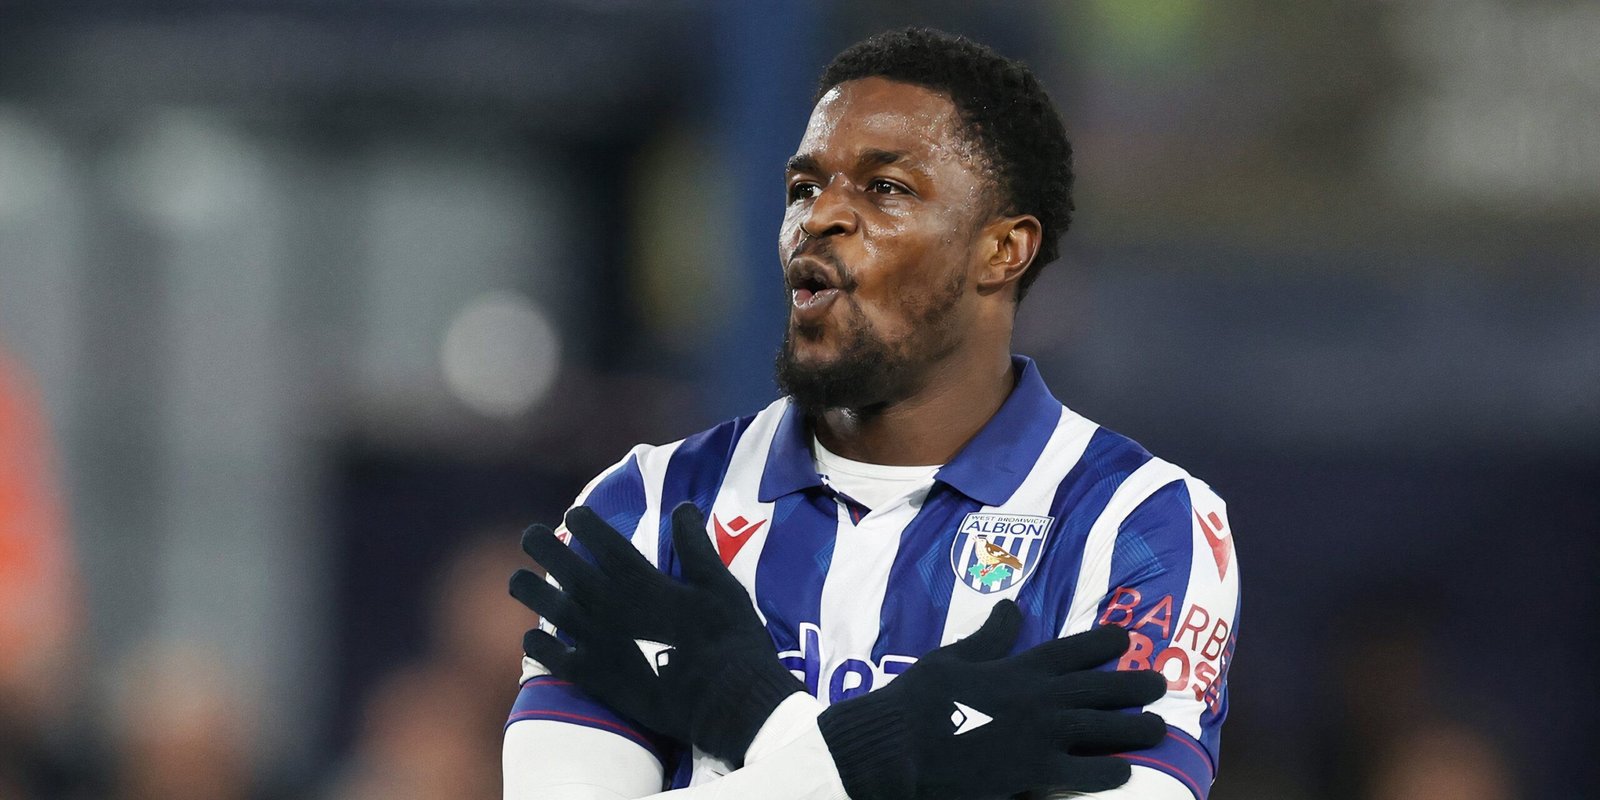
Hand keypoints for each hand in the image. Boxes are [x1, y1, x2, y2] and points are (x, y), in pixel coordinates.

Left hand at [509, 502, 804, 764]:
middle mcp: (609, 604)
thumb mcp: (719, 584)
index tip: (574, 515)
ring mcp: (597, 641)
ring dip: (530, 591)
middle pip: (564, 567)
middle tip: (528, 536)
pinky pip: (553, 656)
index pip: (600, 538)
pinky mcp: (594, 676)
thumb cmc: (728, 639)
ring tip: (517, 581)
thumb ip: (695, 545)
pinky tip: (534, 637)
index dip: (583, 521)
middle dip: (542, 546)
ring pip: (549, 608)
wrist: (723, 701)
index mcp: (639, 578)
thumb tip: (683, 508)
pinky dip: (539, 644)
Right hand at [816, 601, 1166, 799]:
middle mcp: (1040, 697)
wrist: (898, 748)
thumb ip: (990, 638)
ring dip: (1136, 728)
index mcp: (1019, 667)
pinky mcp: (1037, 772)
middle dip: (1136, 684)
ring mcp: (1043, 735)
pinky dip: (1110, 771)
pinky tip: (1124, 771)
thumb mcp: (951, 658)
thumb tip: (1010, 607)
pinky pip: (1088, 772)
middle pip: (1103, 687)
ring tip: (1158, 728)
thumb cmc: (917, 702)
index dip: (1104, 641)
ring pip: (1107, 728)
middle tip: (1159, 683)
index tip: (1125, 637)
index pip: (1073, 649)